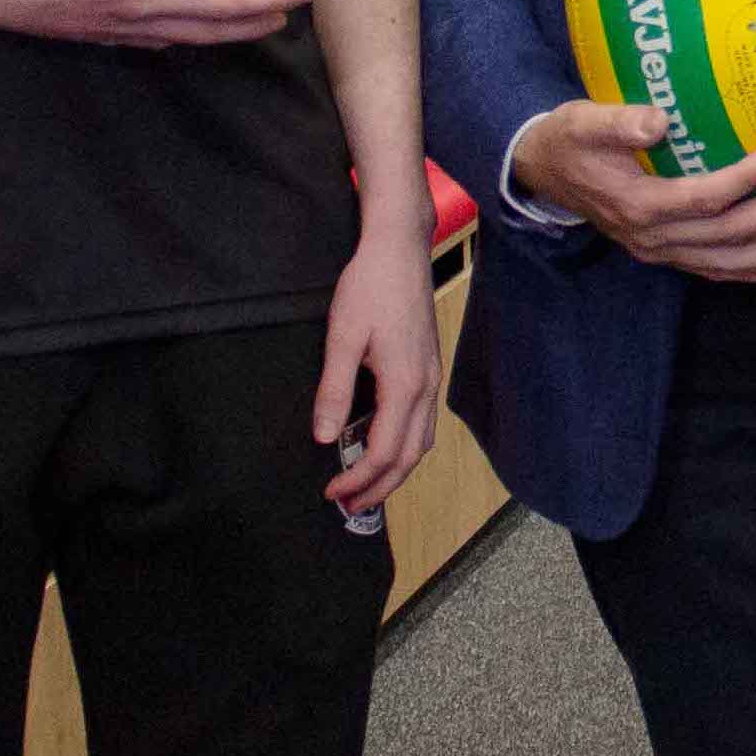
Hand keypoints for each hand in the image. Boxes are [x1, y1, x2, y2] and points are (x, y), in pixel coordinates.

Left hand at [312, 228, 441, 515]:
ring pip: (422, 442)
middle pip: (410, 457)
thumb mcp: (342, 337)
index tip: (332, 492)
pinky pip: (423, 422)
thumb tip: (323, 437)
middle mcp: (426, 387)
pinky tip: (382, 445)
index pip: (385, 452)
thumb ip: (334, 390)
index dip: (359, 480)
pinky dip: (404, 446)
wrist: (400, 248)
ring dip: (395, 470)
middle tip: (348, 506)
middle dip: (380, 488)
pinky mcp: (429, 367)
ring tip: (365, 484)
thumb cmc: (370, 286)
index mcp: (405, 384)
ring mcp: (432, 377)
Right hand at [508, 102, 755, 280]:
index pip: (703, 199)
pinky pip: (709, 269)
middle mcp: (651, 237)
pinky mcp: (660, 251)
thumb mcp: (584, 121)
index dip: (744, 180)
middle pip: (723, 235)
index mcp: (639, 205)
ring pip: (722, 262)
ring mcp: (656, 250)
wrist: (541, 171)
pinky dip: (746, 271)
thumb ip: (621, 122)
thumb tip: (659, 121)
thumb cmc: (569, 139)